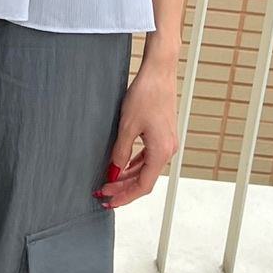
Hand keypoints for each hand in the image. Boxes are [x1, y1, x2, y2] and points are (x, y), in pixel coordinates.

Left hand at [93, 56, 178, 208]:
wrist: (159, 72)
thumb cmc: (146, 94)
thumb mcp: (127, 125)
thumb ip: (121, 151)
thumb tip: (114, 171)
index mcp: (161, 152)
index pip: (143, 185)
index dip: (125, 196)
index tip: (109, 200)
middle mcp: (168, 150)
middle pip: (145, 179)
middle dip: (124, 189)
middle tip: (104, 194)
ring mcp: (167, 142)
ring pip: (146, 168)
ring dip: (128, 177)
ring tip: (109, 182)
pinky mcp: (163, 134)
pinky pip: (148, 157)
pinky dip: (134, 165)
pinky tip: (122, 166)